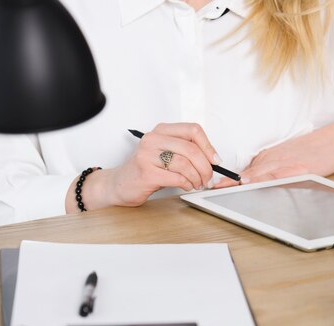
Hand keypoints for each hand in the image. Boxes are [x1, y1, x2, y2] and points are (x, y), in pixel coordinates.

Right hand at [66, 123, 219, 210]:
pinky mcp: (146, 172)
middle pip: (191, 149)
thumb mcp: (165, 154)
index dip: (209, 146)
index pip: (193, 130)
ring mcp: (147, 155)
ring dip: (197, 178)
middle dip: (206, 167)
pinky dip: (187, 184)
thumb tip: (213, 160)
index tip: (215, 161)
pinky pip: (176, 178)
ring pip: (185, 164)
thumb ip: (185, 152)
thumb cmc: (146, 170)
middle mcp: (153, 139)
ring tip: (197, 184)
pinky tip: (187, 186)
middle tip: (209, 178)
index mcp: (161, 130)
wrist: (118, 185)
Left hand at [214, 120, 333, 187]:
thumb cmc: (314, 151)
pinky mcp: (298, 168)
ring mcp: (285, 163)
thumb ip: (268, 169)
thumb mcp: (287, 158)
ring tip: (222, 188)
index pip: (245, 171)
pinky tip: (251, 182)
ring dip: (240, 182)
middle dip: (228, 183)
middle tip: (209, 188)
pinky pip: (277, 174)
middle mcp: (274, 160)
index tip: (212, 185)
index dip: (227, 179)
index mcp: (269, 159)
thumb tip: (250, 181)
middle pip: (247, 173)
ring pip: (258, 174)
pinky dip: (263, 179)